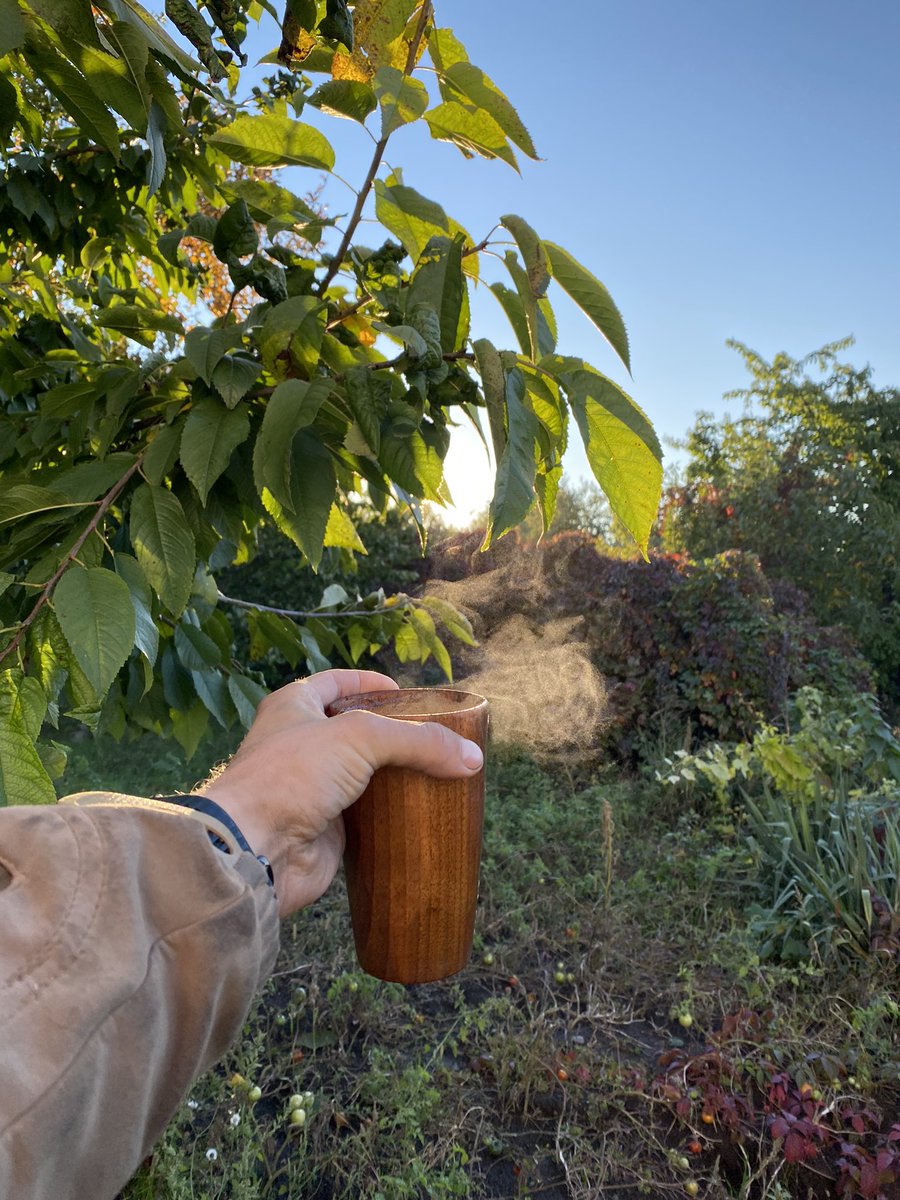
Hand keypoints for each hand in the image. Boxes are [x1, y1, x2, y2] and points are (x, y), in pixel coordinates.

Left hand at [198, 670, 483, 915]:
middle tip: (433, 736)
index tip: (404, 691)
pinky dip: (393, 815)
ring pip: (364, 777)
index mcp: (294, 708)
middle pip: (355, 732)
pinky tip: (423, 812)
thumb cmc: (290, 776)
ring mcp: (313, 790)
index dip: (369, 682)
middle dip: (392, 734)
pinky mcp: (327, 829)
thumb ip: (417, 741)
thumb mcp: (359, 739)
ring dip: (396, 776)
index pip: (336, 684)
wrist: (255, 849)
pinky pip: (368, 817)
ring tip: (439, 772)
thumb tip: (472, 758)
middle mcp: (301, 746)